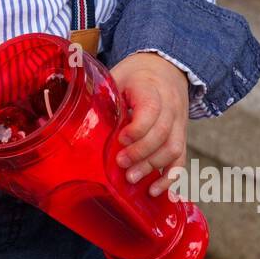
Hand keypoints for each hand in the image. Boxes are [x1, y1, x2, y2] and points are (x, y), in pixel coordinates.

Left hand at [108, 52, 188, 197]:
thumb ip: (103, 94)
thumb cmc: (136, 75)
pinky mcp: (182, 135)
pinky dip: (171, 177)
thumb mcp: (118, 75)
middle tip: (121, 165)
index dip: (137, 129)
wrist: (166, 68)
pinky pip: (182, 158)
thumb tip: (77, 115)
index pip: (151, 110)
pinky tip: (157, 191)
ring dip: (153, 167)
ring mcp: (179, 122)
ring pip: (174, 148)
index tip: (120, 140)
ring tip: (132, 179)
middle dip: (141, 153)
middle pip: (163, 133)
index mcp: (151, 88)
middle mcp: (170, 106)